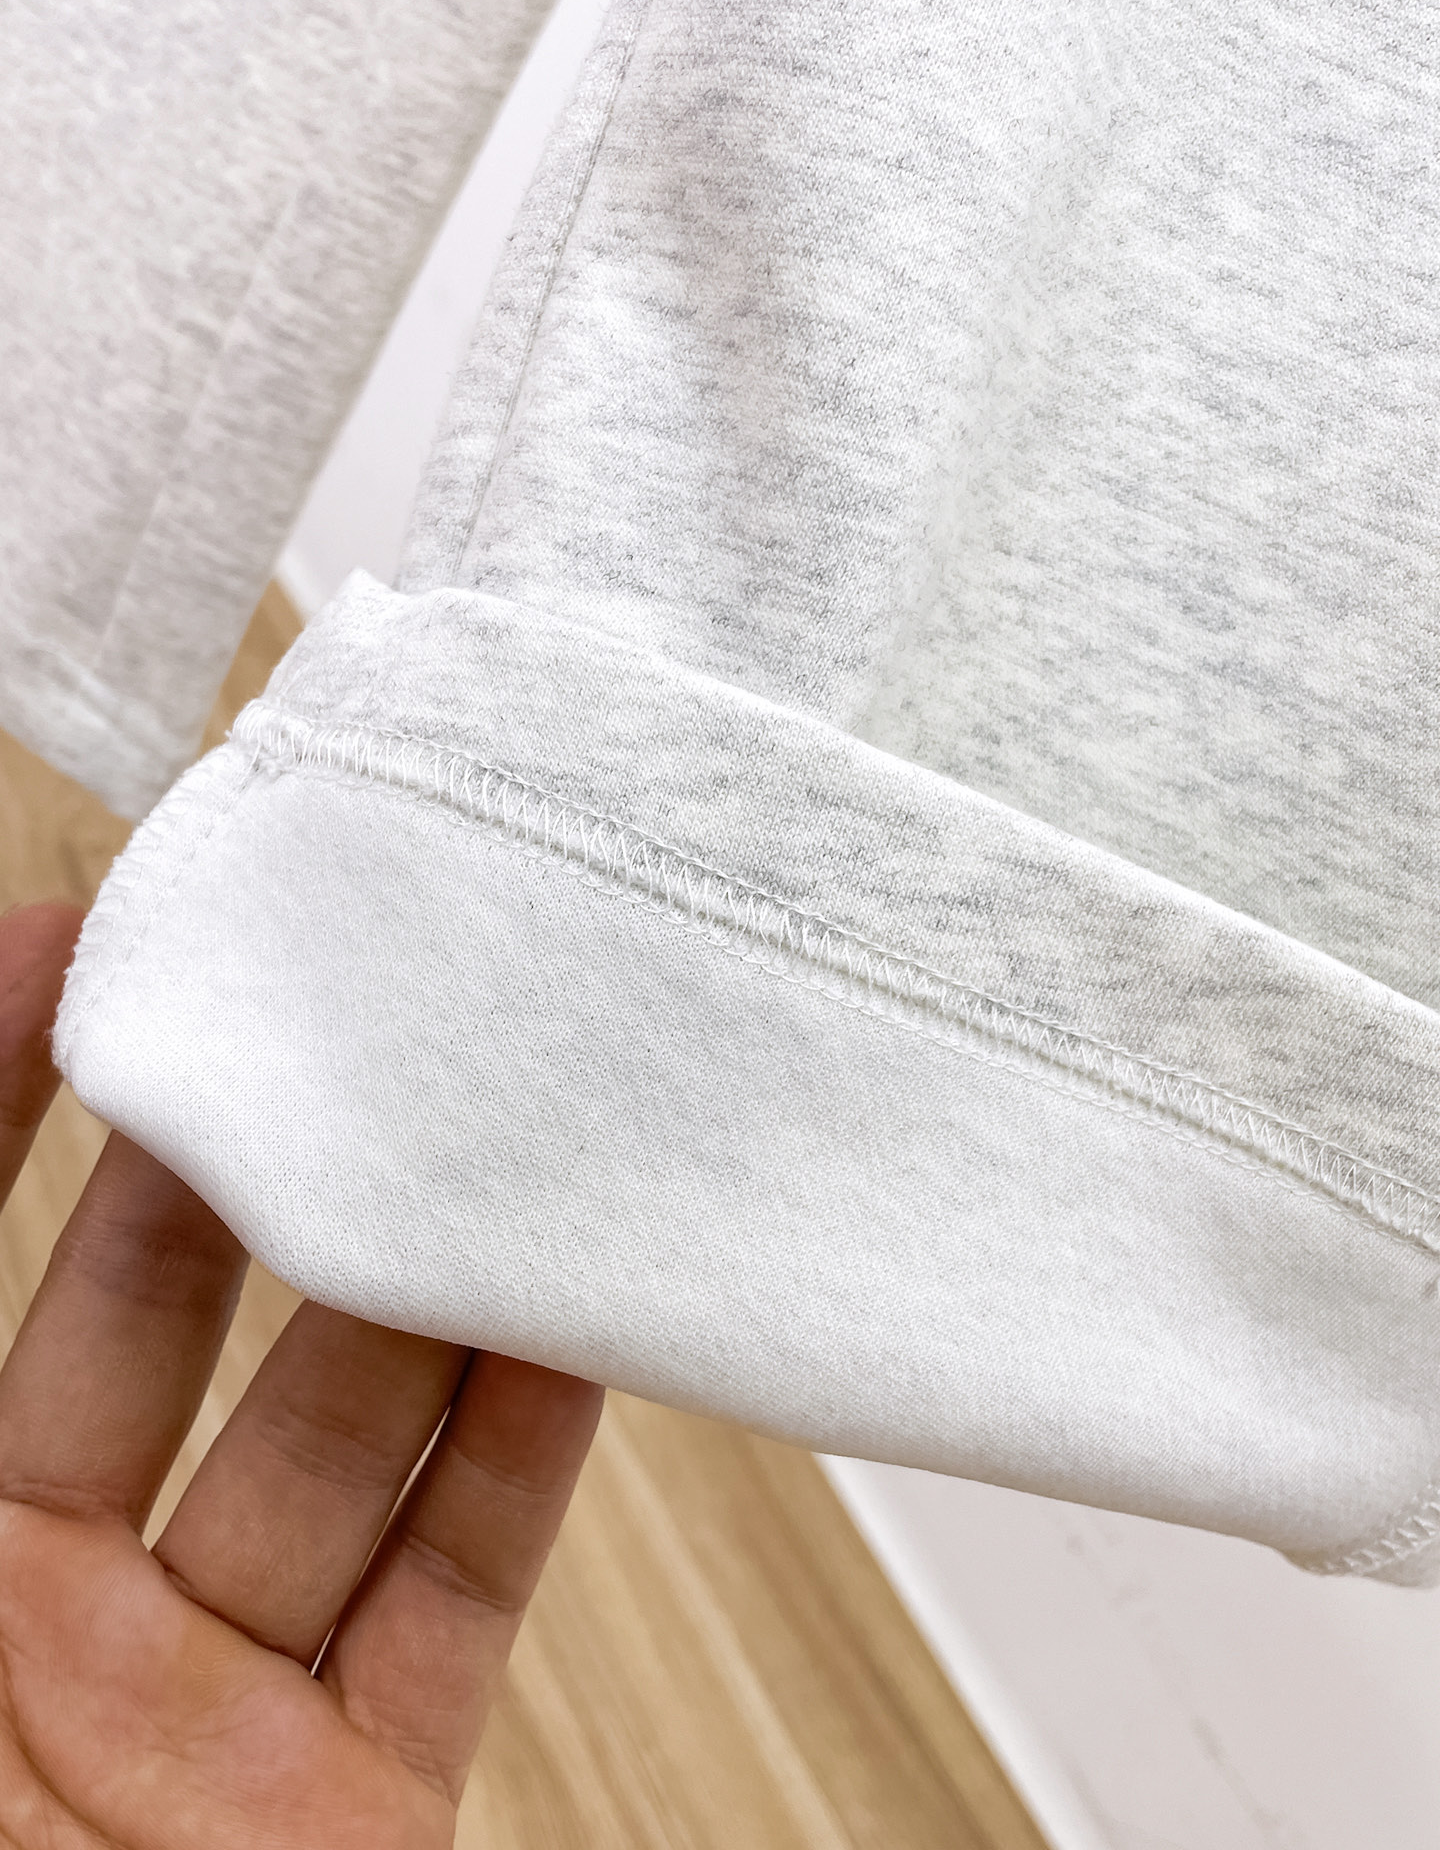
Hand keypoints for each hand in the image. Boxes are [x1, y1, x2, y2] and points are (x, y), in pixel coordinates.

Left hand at [0, 900, 602, 1847]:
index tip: (83, 928)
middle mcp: (26, 1602)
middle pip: (150, 1308)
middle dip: (234, 1148)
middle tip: (323, 1005)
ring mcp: (191, 1702)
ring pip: (329, 1431)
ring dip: (407, 1276)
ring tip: (472, 1123)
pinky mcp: (343, 1794)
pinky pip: (453, 1587)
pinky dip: (522, 1448)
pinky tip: (565, 1316)